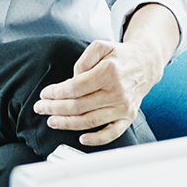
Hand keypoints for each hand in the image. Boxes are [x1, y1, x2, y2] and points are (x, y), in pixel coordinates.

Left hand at [39, 36, 163, 147]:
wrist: (146, 64)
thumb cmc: (120, 56)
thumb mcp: (100, 46)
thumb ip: (83, 60)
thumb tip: (72, 80)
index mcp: (109, 72)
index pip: (76, 88)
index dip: (56, 92)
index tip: (45, 94)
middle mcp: (118, 92)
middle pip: (79, 106)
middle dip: (55, 108)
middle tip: (41, 108)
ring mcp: (124, 107)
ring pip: (90, 121)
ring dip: (67, 123)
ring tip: (52, 121)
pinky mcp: (128, 117)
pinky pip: (112, 133)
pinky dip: (97, 139)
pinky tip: (81, 138)